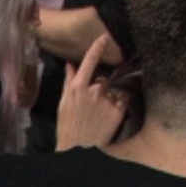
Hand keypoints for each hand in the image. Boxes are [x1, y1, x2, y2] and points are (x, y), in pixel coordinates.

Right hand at [57, 35, 126, 149]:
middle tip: (91, 107)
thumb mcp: (63, 103)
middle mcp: (94, 91)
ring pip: (112, 92)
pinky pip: (122, 101)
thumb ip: (69, 81)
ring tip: (98, 116)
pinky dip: (117, 107)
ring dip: (108, 100)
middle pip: (102, 81)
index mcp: (77, 88)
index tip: (105, 37)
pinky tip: (107, 118)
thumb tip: (71, 64)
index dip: (97, 47)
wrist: (77, 149)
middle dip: (99, 89)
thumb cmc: (67, 126)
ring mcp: (107, 100)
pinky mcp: (118, 110)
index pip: (89, 61)